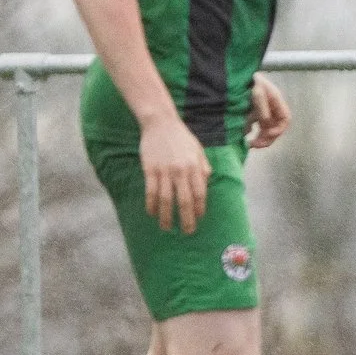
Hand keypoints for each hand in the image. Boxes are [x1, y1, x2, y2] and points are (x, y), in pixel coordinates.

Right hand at [140, 116, 208, 233]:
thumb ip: (203, 167)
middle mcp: (181, 171)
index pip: (199, 193)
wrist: (161, 122)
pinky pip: (150, 192)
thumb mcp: (198, 150)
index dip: (199, 208)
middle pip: (184, 201)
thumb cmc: (181, 137)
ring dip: (166, 216)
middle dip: (186, 219)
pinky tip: (151, 213)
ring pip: (166, 200)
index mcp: (195, 167)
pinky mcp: (150, 169)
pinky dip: (151, 204)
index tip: (198, 219)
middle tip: (187, 231)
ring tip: (166, 227)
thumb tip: (206, 183)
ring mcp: (164, 171)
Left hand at [246, 74, 291, 148]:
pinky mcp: (252, 112)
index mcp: (276, 101)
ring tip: (250, 143)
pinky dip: (252, 132)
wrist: (234, 74)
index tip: (267, 135)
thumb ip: (262, 108)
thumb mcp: (256, 92)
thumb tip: (265, 124)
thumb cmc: (248, 80)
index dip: (279, 129)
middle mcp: (271, 107)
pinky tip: (245, 134)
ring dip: (260, 137)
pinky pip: (256, 125)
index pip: (285, 119)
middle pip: (275, 126)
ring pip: (266, 128)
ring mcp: (262, 110)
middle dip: (268, 138)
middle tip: (255, 145)